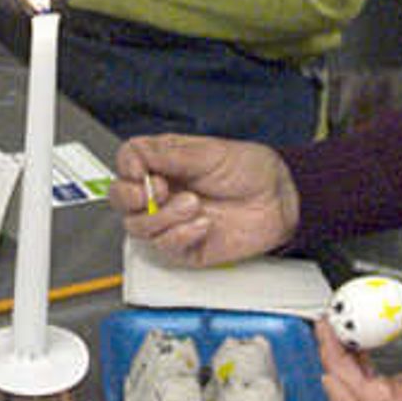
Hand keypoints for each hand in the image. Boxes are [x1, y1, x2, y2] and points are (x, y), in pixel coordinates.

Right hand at [117, 133, 295, 263]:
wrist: (280, 200)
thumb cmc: (252, 170)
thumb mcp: (210, 152)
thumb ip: (169, 155)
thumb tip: (137, 154)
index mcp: (164, 163)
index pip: (126, 163)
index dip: (127, 168)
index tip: (143, 171)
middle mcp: (163, 192)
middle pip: (121, 199)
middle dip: (132, 197)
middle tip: (157, 190)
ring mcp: (171, 221)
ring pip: (137, 227)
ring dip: (162, 217)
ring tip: (192, 204)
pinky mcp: (185, 246)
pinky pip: (164, 248)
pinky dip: (180, 235)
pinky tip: (202, 224)